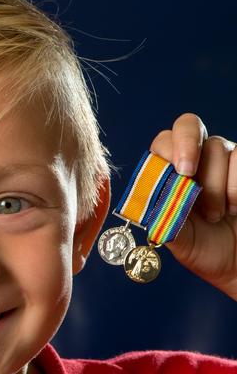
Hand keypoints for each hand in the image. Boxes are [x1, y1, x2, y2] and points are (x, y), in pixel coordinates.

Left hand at [150, 113, 236, 298]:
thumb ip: (161, 216)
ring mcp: (227, 161)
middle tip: (188, 173)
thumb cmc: (204, 249)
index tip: (175, 172)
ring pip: (218, 146)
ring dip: (215, 185)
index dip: (167, 148)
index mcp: (171, 172)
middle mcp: (198, 159)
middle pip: (188, 125)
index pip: (163, 141)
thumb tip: (146, 201)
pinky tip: (235, 208)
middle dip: (186, 145)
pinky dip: (236, 187)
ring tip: (216, 215)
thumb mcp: (176, 237)